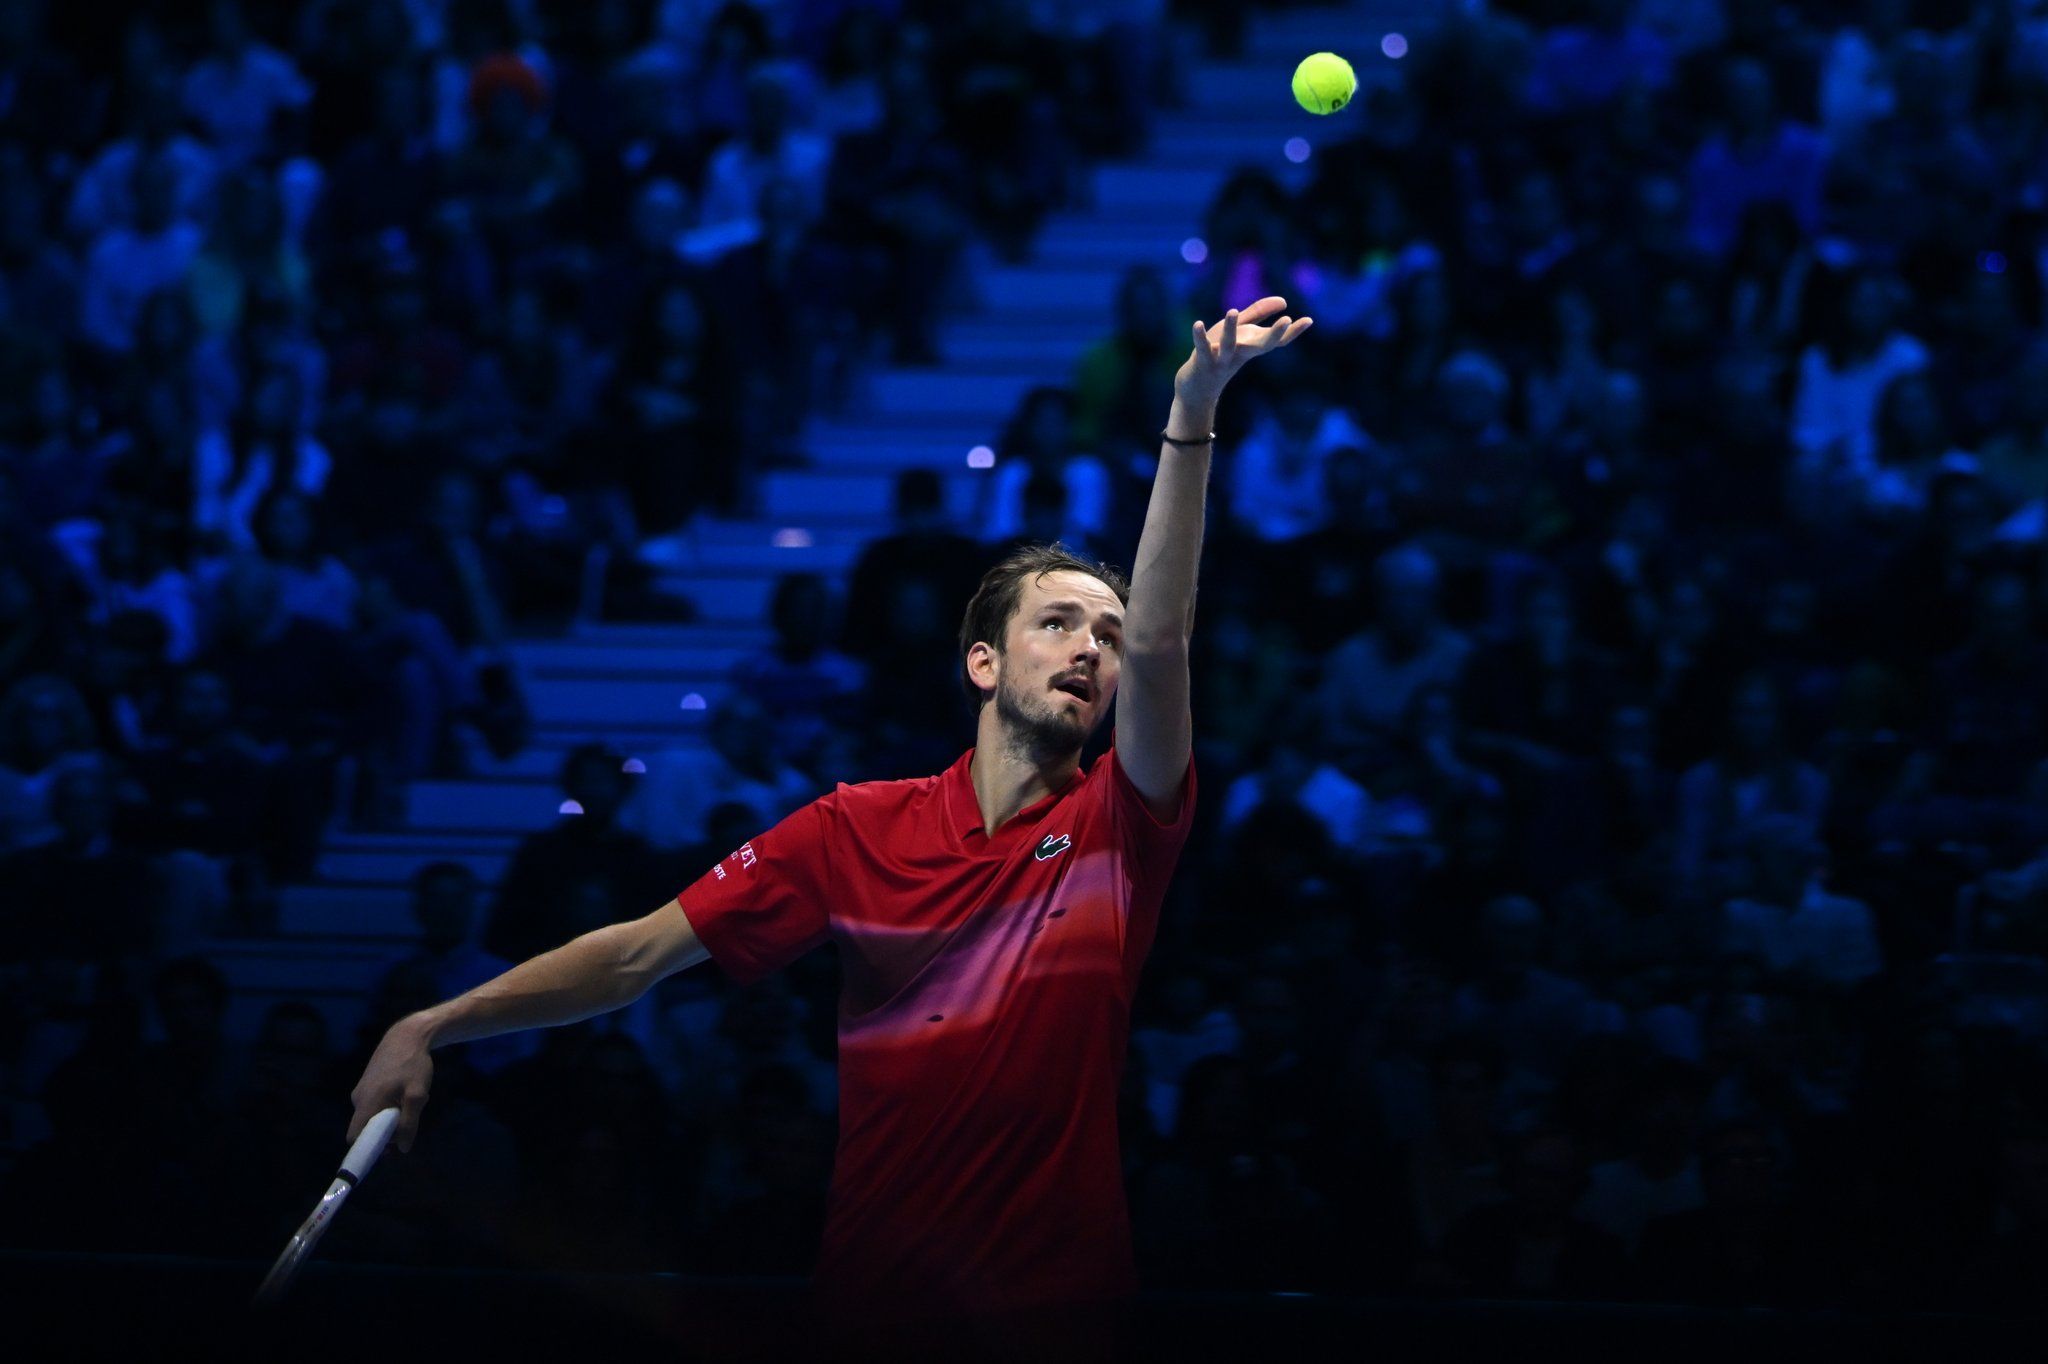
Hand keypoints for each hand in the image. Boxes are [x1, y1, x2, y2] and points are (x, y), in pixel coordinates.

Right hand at [349, 1016, 434, 1152]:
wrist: (408, 1035)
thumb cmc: (413, 1065)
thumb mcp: (416, 1096)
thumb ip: (408, 1124)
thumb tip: (402, 1149)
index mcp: (366, 1103)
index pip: (355, 1137)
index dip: (366, 1150)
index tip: (384, 1154)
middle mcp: (358, 1099)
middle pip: (365, 1129)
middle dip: (384, 1134)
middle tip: (406, 1125)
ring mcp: (361, 1090)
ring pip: (371, 1116)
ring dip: (388, 1118)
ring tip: (408, 1103)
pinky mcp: (367, 1084)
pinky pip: (374, 1104)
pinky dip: (387, 1107)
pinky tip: (403, 1094)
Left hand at [1174, 296, 1312, 404]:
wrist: (1199, 388)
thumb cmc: (1222, 354)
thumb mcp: (1241, 332)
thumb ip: (1259, 314)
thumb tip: (1284, 300)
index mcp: (1253, 346)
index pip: (1277, 340)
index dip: (1293, 332)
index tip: (1309, 320)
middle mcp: (1242, 354)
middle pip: (1262, 346)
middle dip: (1275, 334)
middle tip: (1287, 319)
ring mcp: (1223, 360)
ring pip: (1229, 346)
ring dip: (1231, 329)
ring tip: (1233, 310)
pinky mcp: (1203, 363)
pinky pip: (1203, 349)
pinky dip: (1199, 337)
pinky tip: (1197, 324)